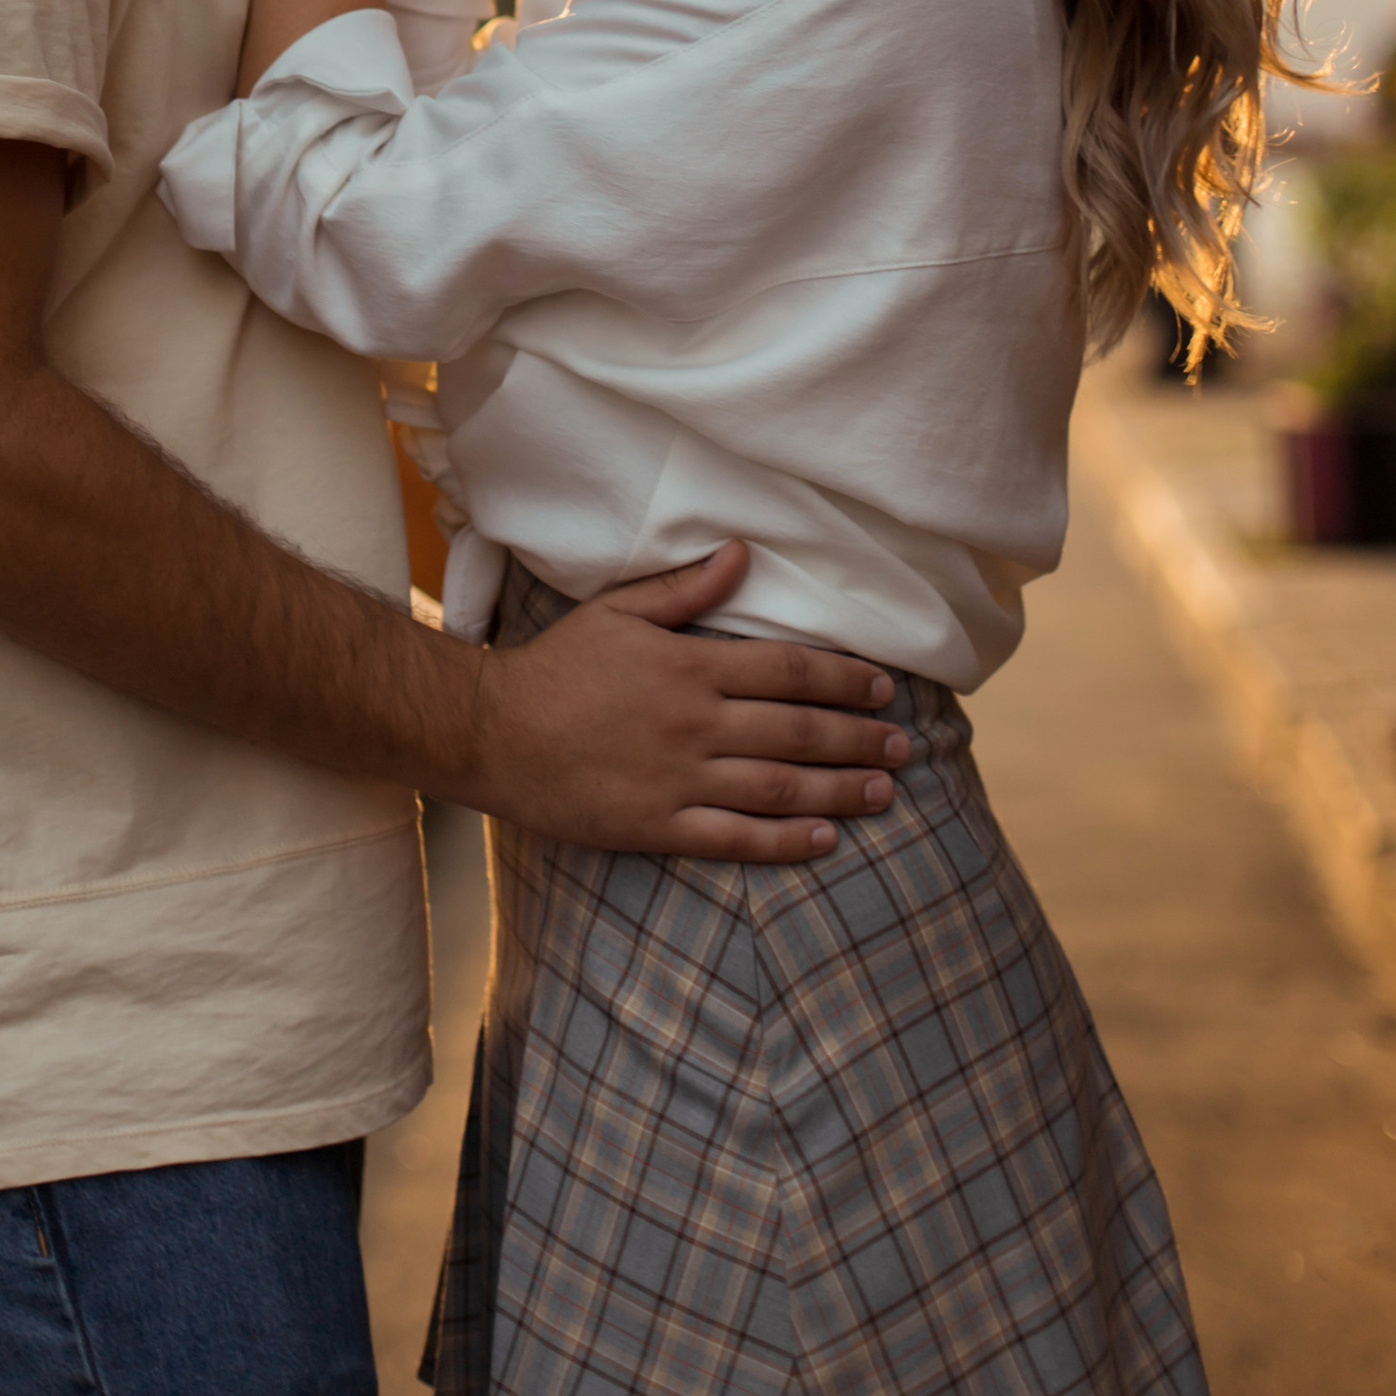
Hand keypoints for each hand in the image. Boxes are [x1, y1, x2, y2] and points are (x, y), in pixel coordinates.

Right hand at [462, 544, 909, 860]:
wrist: (492, 731)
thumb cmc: (556, 667)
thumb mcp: (618, 612)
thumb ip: (686, 589)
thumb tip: (743, 555)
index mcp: (690, 666)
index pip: (790, 671)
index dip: (845, 680)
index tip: (884, 689)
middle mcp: (695, 723)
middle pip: (799, 731)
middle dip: (860, 738)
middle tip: (904, 747)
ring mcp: (679, 778)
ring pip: (780, 786)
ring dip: (840, 789)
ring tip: (883, 793)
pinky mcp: (658, 825)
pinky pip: (737, 837)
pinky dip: (787, 841)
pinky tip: (826, 840)